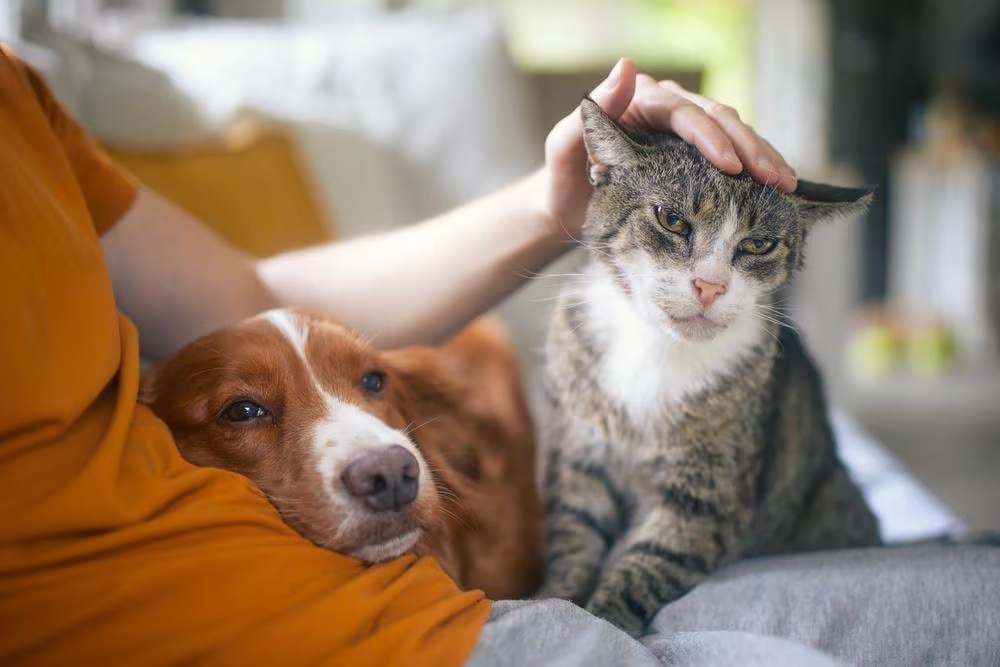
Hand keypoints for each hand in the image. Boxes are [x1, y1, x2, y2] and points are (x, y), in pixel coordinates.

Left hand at [540, 58, 797, 240]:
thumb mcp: (563, 151)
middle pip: (717, 118)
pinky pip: (732, 153)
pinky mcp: (694, 153)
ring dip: (761, 157)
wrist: (568, 210)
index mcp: (637, 102)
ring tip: (785, 183)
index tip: (732, 165)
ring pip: (732, 133)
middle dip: (749, 149)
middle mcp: (665, 108)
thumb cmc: (562, 183)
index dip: (711, 137)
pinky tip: (777, 185)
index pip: (683, 113)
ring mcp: (683, 130)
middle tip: (774, 178)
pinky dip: (755, 168)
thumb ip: (589, 116)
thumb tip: (626, 66)